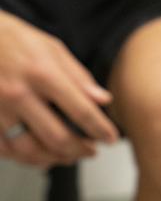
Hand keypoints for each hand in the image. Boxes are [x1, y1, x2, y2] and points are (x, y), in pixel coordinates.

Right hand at [0, 11, 118, 167]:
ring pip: (30, 150)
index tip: (111, 138)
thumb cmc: (15, 41)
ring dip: (55, 159)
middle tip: (92, 151)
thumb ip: (78, 77)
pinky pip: (6, 151)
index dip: (100, 129)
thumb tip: (103, 100)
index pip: (81, 110)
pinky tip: (40, 156)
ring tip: (70, 156)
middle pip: (57, 137)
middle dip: (80, 150)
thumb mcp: (52, 49)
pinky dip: (26, 158)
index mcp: (43, 74)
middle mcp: (19, 94)